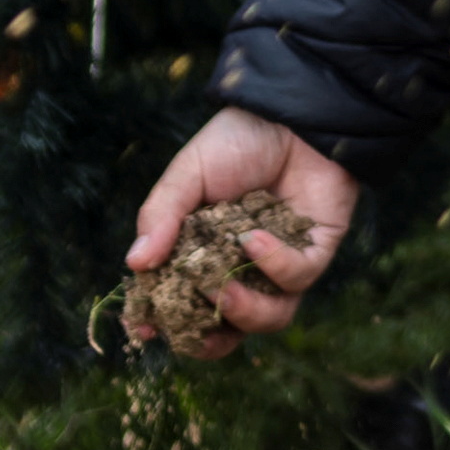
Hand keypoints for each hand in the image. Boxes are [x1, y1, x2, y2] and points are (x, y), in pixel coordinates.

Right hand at [123, 106, 358, 361]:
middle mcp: (241, 268)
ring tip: (222, 289)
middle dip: (205, 336)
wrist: (292, 114)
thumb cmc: (237, 141)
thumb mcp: (188, 174)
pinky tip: (254, 238)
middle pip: (225, 327)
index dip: (163, 322)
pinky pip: (297, 279)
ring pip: (267, 317)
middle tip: (188, 322)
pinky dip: (274, 265)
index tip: (142, 329)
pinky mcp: (314, 253)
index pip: (182, 303)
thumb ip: (161, 216)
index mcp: (204, 254)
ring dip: (242, 312)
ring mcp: (279, 266)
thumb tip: (134, 264)